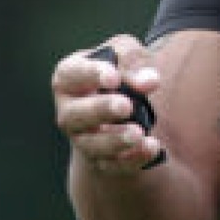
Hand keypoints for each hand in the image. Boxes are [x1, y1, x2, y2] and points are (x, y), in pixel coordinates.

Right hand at [51, 34, 164, 175]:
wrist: (119, 107)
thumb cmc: (118, 71)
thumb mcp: (125, 54)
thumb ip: (135, 61)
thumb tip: (150, 81)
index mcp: (68, 79)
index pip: (72, 74)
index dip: (91, 74)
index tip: (114, 76)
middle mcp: (69, 112)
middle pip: (75, 115)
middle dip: (101, 110)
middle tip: (126, 105)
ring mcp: (82, 139)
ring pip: (92, 146)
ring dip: (116, 140)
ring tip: (138, 133)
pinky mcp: (101, 160)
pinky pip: (114, 165)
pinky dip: (133, 158)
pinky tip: (151, 147)